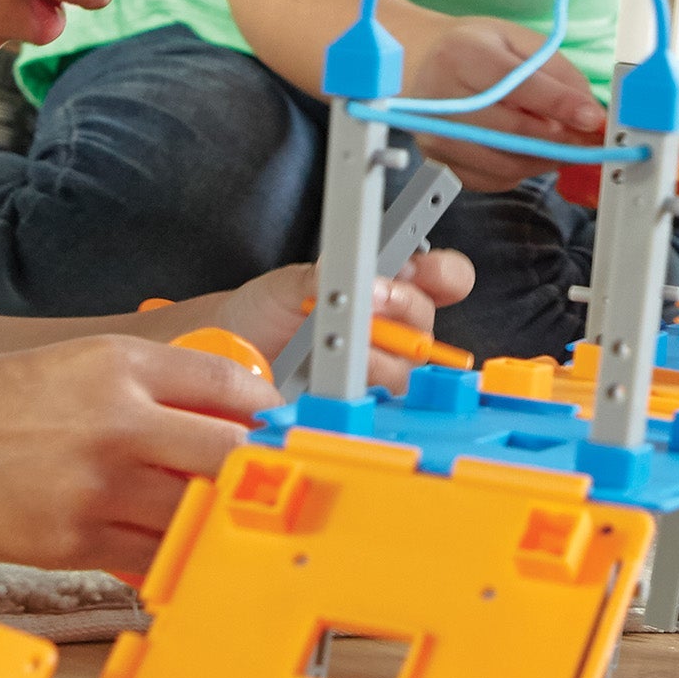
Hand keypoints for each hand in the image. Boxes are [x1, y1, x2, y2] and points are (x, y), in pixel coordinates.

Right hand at [0, 335, 278, 574]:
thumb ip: (149, 384)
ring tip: (227, 527)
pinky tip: (173, 554)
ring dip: (217, 524)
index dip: (270, 415)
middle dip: (258, 475)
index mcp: (119, 363)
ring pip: (196, 514)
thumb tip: (224, 414)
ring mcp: (95, 484)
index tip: (284, 433)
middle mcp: (116, 419)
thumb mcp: (75, 364)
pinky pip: (150, 558)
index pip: (230, 383)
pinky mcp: (70, 540)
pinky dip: (169, 559)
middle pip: (229, 454)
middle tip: (272, 487)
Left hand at [152, 253, 475, 388]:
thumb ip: (316, 276)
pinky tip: (337, 384)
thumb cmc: (267, 312)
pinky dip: (360, 393)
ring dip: (373, 355)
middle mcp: (397, 329)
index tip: (419, 270)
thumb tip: (336, 272)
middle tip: (368, 299)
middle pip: (426, 323)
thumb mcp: (287, 286)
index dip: (442, 275)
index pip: (443, 279)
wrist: (236, 354)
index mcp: (390, 288)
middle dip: (399, 308)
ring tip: (337, 347)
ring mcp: (385, 371)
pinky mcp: (366, 407)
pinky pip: (382, 406)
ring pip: (405, 367)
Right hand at [403, 17, 605, 192]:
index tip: (593, 117)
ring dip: (546, 159)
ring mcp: (434, 134)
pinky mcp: (438, 160)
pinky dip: (522, 170)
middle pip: (512, 131)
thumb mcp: (517, 40)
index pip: (513, 85)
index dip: (558, 104)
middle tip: (591, 139)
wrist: (421, 63)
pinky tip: (529, 150)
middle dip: (562, 139)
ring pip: (506, 163)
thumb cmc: (472, 49)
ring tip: (565, 144)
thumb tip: (588, 113)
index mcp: (460, 55)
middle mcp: (439, 97)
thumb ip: (556, 72)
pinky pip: (493, 179)